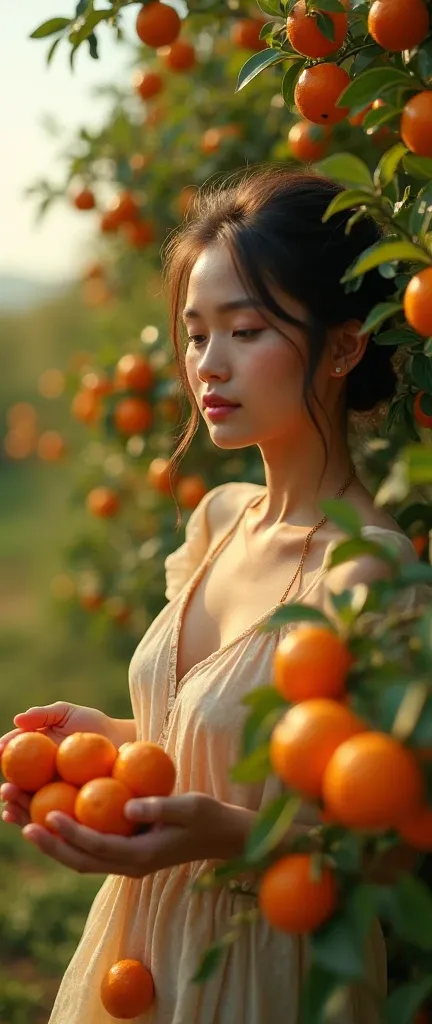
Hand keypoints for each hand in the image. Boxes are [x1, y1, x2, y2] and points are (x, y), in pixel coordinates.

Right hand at [1, 702, 120, 828]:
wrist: (119, 741)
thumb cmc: (92, 723)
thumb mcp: (66, 713)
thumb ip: (42, 714)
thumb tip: (16, 719)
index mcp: (34, 750)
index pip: (13, 753)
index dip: (3, 753)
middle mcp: (38, 772)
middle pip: (17, 783)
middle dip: (7, 789)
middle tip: (5, 790)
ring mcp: (51, 790)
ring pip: (29, 802)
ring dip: (17, 808)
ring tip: (10, 810)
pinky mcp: (66, 805)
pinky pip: (51, 814)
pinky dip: (39, 820)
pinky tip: (31, 824)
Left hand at [20, 793, 237, 876]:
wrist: (222, 837)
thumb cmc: (208, 817)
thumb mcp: (188, 807)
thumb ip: (158, 807)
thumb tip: (126, 805)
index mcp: (141, 857)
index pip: (97, 847)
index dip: (70, 833)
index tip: (46, 815)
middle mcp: (128, 866)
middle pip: (78, 860)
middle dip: (46, 842)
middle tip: (20, 820)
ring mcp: (125, 863)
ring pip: (79, 858)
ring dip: (49, 842)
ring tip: (22, 819)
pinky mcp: (124, 854)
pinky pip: (88, 850)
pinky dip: (66, 837)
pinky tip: (50, 817)